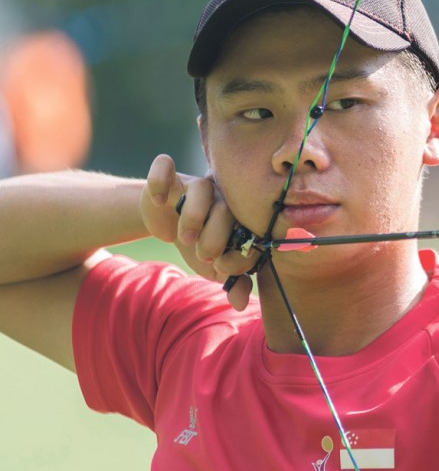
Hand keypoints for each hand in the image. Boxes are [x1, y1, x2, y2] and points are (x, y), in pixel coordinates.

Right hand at [141, 154, 256, 309]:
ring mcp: (195, 184)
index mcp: (240, 217)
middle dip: (215, 238)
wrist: (165, 220)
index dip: (238, 254)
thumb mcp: (213, 264)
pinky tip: (157, 200)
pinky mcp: (169, 177)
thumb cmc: (198, 242)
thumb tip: (240, 304)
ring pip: (201, 189)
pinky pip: (164, 165)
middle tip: (203, 254)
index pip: (249, 232)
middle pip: (226, 209)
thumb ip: (232, 280)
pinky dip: (159, 181)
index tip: (222, 269)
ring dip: (193, 216)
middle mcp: (222, 196)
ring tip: (183, 239)